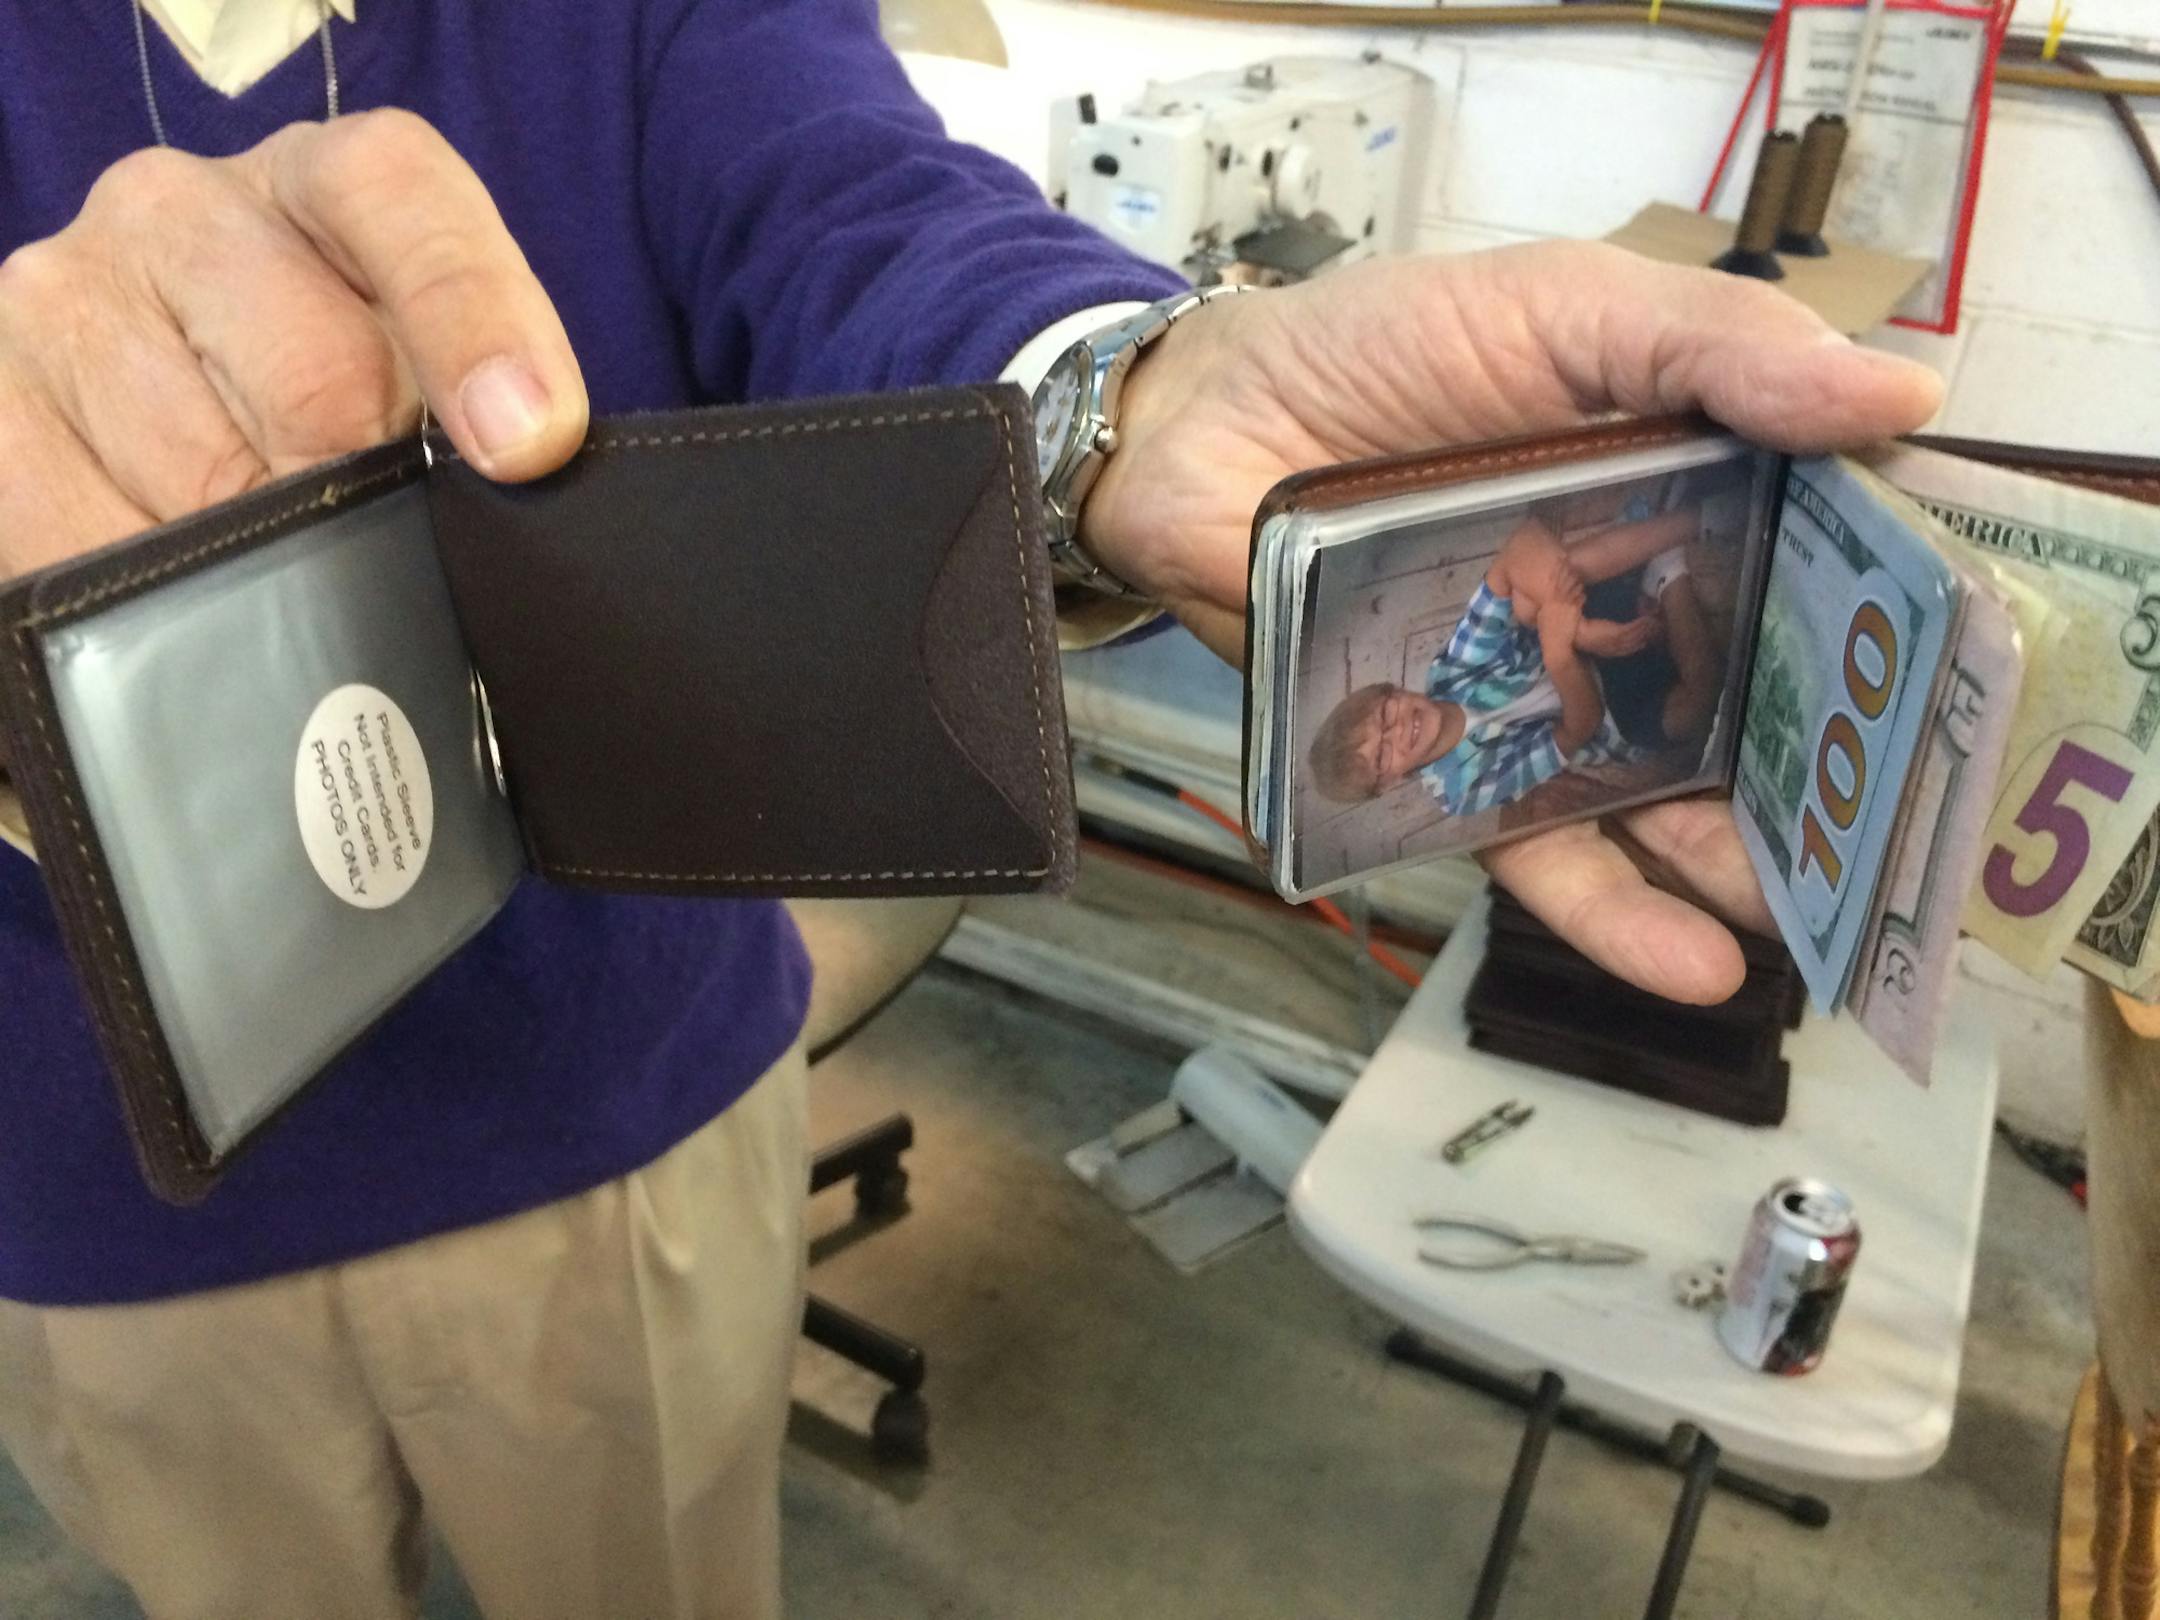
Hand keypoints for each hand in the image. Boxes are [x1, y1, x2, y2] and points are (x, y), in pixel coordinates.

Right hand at [0, 110, 587, 582]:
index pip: (396, 194)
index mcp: (318, 183)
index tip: (527, 441)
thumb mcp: (428, 381)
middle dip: (377, 492)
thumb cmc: (347, 418)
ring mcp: (63, 305)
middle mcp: (174, 211)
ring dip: (281, 566)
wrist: (182, 450)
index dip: (472, 317)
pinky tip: (209, 607)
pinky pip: (104, 551)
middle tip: (388, 544)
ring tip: (294, 579)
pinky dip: (181, 609)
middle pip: (322, 377)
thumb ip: (486, 403)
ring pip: (218, 483)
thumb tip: (522, 458)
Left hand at [1081, 241, 1941, 1003]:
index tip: (1942, 678)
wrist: (1196, 429)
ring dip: (1731, 866)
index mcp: (1672, 494)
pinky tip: (1688, 956)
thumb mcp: (1566, 311)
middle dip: (1815, 776)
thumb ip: (1714, 349)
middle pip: (1740, 705)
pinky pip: (1531, 844)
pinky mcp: (1449, 757)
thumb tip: (1897, 387)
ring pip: (1651, 795)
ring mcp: (1534, 692)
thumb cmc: (1377, 349)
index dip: (1870, 624)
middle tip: (1892, 837)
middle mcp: (1617, 607)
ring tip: (1807, 924)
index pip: (1800, 569)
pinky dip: (1603, 904)